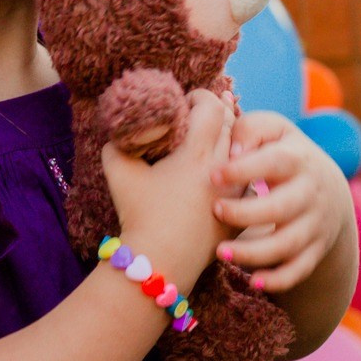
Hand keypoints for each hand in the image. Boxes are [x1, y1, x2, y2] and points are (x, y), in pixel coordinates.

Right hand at [101, 88, 235, 287]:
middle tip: (199, 115)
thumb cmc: (139, 213)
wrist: (160, 263)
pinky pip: (242, 182)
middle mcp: (223, 168)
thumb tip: (122, 132)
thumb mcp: (118, 170)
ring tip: (209, 141)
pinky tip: (216, 174)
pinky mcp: (237, 215)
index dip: (200, 97)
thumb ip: (118, 142)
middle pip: (232, 124)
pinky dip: (232, 171)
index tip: (186, 102)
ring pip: (241, 154)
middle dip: (216, 114)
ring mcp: (235, 193)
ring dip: (227, 142)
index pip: (212, 106)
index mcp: (198, 151)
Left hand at [211, 109, 351, 294]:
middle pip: (282, 208)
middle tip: (215, 210)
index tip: (213, 175)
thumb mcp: (272, 131)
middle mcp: (310, 193)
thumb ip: (249, 130)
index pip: (275, 162)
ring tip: (220, 252)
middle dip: (247, 213)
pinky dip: (279, 280)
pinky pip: (299, 270)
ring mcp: (315, 225)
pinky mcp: (314, 250)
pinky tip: (253, 282)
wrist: (327, 188)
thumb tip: (231, 151)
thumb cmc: (282, 152)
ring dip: (254, 252)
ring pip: (288, 244)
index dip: (244, 169)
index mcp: (298, 159)